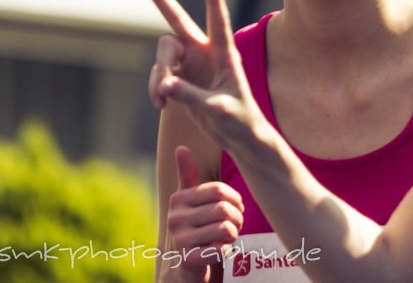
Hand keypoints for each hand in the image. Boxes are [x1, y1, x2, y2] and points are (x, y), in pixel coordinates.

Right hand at [142, 0, 263, 145]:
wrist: (237, 135)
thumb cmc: (239, 120)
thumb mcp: (218, 110)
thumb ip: (192, 97)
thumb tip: (165, 85)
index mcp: (225, 54)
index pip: (219, 22)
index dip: (214, 1)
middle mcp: (205, 52)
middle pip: (178, 21)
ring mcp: (191, 63)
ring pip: (163, 54)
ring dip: (158, 73)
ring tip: (162, 99)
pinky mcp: (179, 78)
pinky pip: (159, 75)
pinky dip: (156, 88)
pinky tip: (161, 104)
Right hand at [162, 146, 244, 279]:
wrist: (186, 265)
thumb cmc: (195, 227)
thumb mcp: (191, 201)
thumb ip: (187, 175)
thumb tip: (180, 147)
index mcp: (177, 199)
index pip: (219, 190)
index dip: (235, 199)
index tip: (236, 208)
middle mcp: (174, 218)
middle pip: (224, 209)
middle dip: (237, 219)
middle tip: (235, 225)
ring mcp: (179, 240)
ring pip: (226, 228)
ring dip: (234, 234)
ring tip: (228, 237)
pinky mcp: (188, 260)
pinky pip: (221, 249)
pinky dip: (226, 250)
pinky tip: (218, 251)